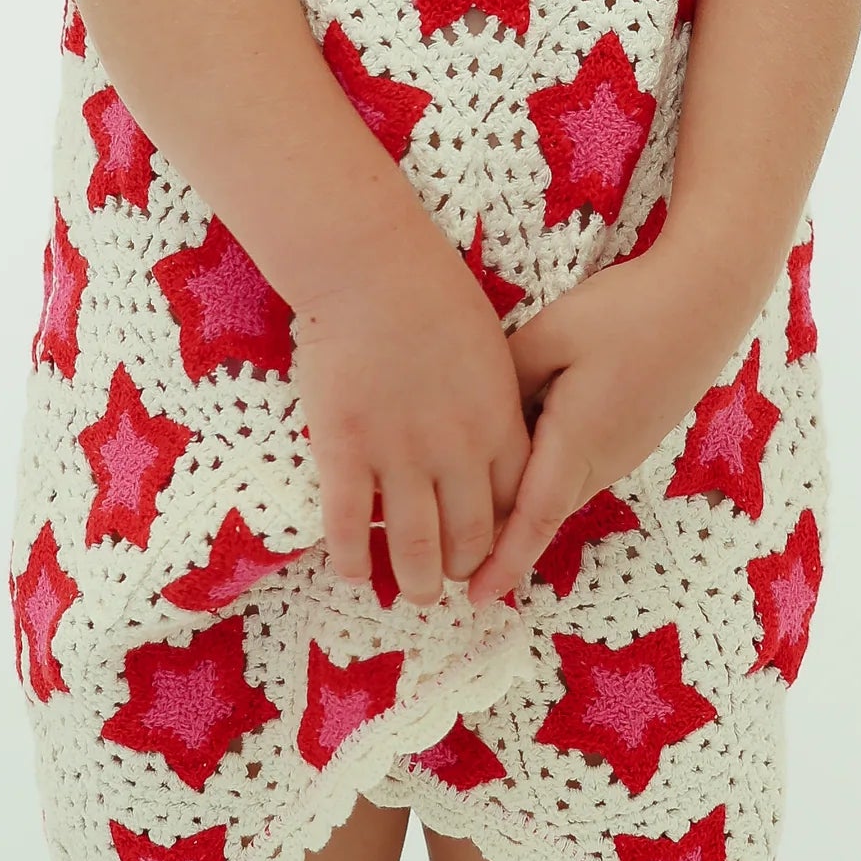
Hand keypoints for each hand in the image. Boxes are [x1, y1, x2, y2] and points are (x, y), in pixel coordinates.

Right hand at [295, 222, 532, 608]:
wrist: (370, 265)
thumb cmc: (432, 292)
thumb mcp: (490, 349)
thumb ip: (495, 403)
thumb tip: (493, 441)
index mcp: (497, 424)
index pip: (514, 506)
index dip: (505, 540)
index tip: (493, 553)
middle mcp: (455, 451)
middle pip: (469, 538)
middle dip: (463, 571)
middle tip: (451, 582)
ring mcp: (399, 454)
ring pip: (414, 548)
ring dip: (416, 583)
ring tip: (415, 595)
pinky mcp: (345, 450)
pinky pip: (349, 526)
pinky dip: (353, 560)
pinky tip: (354, 574)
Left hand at [465, 250, 739, 606]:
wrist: (705, 299)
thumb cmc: (627, 312)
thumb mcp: (552, 335)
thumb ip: (506, 377)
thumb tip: (473, 415)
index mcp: (578, 441)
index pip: (533, 518)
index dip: (503, 560)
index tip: (475, 598)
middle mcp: (603, 460)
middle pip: (541, 511)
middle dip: (499, 539)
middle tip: (450, 552)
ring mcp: (623, 451)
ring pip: (560, 489)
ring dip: (522, 504)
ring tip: (474, 504)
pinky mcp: (633, 435)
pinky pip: (579, 468)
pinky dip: (546, 473)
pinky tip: (522, 450)